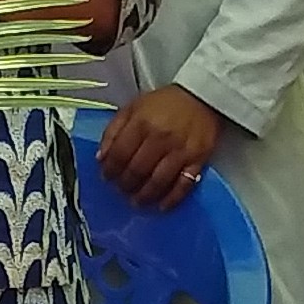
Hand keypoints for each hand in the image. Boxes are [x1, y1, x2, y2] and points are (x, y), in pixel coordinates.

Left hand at [98, 85, 222, 210]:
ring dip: (144, 196)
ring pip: (158, 182)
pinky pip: (183, 185)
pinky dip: (171, 199)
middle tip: (122, 190)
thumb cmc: (164, 104)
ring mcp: (180, 151)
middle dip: (125, 185)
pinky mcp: (198, 160)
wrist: (202, 97)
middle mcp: (160, 138)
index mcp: (141, 123)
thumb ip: (113, 131)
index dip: (110, 170)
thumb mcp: (132, 108)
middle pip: (137, 171)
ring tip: (137, 201)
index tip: (107, 177)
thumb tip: (101, 158)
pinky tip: (161, 206)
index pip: (119, 154)